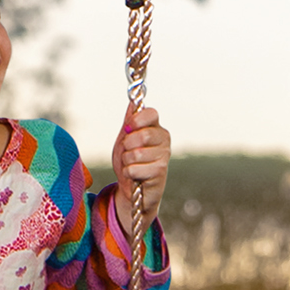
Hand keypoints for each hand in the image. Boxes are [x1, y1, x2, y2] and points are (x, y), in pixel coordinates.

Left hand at [113, 104, 170, 225]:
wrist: (131, 187)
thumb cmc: (130, 161)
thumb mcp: (125, 138)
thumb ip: (130, 121)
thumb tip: (133, 102)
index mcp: (156, 128)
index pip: (151, 113)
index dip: (136, 120)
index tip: (128, 128)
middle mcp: (164, 140)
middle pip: (141, 134)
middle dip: (126, 145)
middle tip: (128, 152)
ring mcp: (163, 156)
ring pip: (135, 154)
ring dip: (126, 161)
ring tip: (131, 164)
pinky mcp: (160, 172)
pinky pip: (134, 169)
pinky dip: (129, 173)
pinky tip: (135, 175)